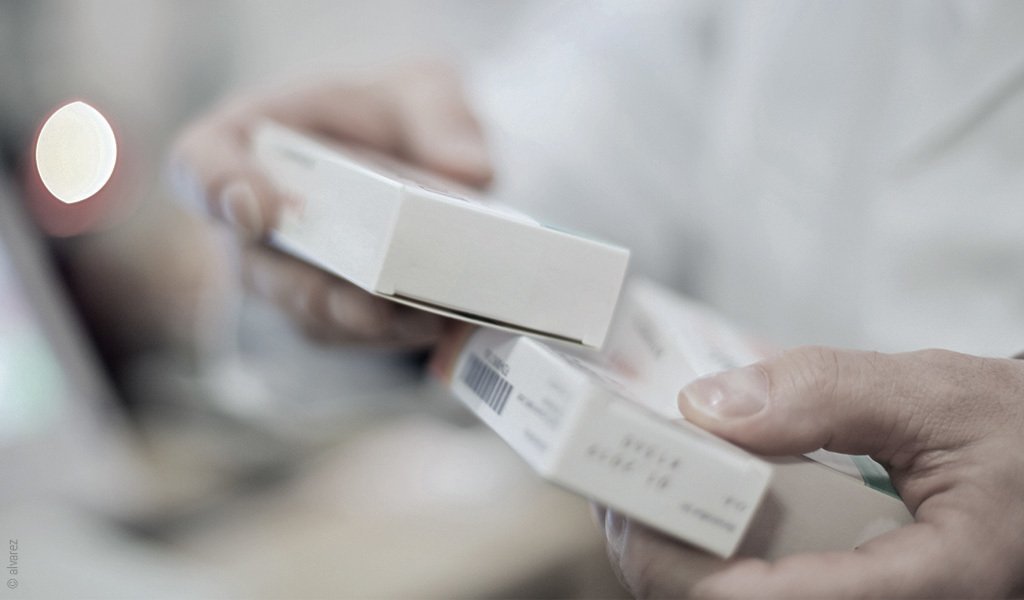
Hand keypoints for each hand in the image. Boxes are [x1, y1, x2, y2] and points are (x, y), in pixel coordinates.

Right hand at [169, 63, 491, 345]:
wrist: (420, 152)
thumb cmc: (396, 112)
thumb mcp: (427, 90)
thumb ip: (443, 116)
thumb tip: (468, 172)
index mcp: (251, 140)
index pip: (201, 162)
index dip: (219, 188)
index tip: (262, 211)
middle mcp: (255, 216)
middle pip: (256, 268)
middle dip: (313, 292)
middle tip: (370, 304)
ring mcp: (287, 271)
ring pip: (305, 313)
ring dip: (364, 325)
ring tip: (429, 321)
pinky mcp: (330, 309)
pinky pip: (348, 334)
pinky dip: (394, 336)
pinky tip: (444, 327)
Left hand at [603, 347, 1023, 597]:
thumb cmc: (1016, 436)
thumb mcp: (934, 395)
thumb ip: (827, 394)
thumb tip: (710, 406)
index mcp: (933, 584)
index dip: (682, 566)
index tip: (628, 506)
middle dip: (660, 557)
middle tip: (615, 487)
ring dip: (678, 555)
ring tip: (643, 487)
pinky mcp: (845, 593)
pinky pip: (764, 589)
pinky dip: (712, 549)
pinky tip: (695, 502)